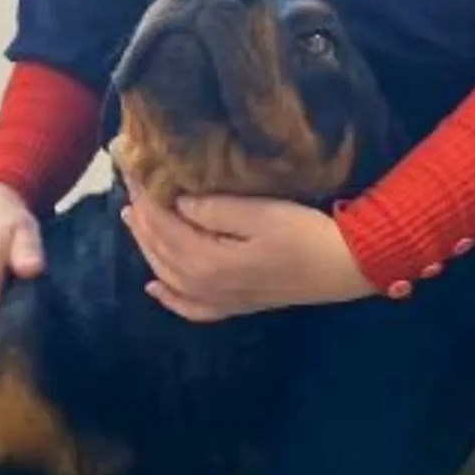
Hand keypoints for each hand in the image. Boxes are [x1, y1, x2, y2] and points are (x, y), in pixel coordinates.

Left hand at [121, 181, 376, 321]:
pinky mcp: (234, 305)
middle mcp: (203, 285)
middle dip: (141, 217)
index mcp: (205, 260)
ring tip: (134, 219)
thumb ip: (214, 210)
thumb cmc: (305, 235)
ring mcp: (217, 299)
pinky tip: (154, 287)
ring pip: (166, 273)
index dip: (145, 194)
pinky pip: (189, 307)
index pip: (162, 222)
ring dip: (146, 246)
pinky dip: (167, 297)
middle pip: (159, 248)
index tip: (133, 167)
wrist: (343, 268)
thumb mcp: (261, 213)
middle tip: (130, 186)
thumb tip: (177, 202)